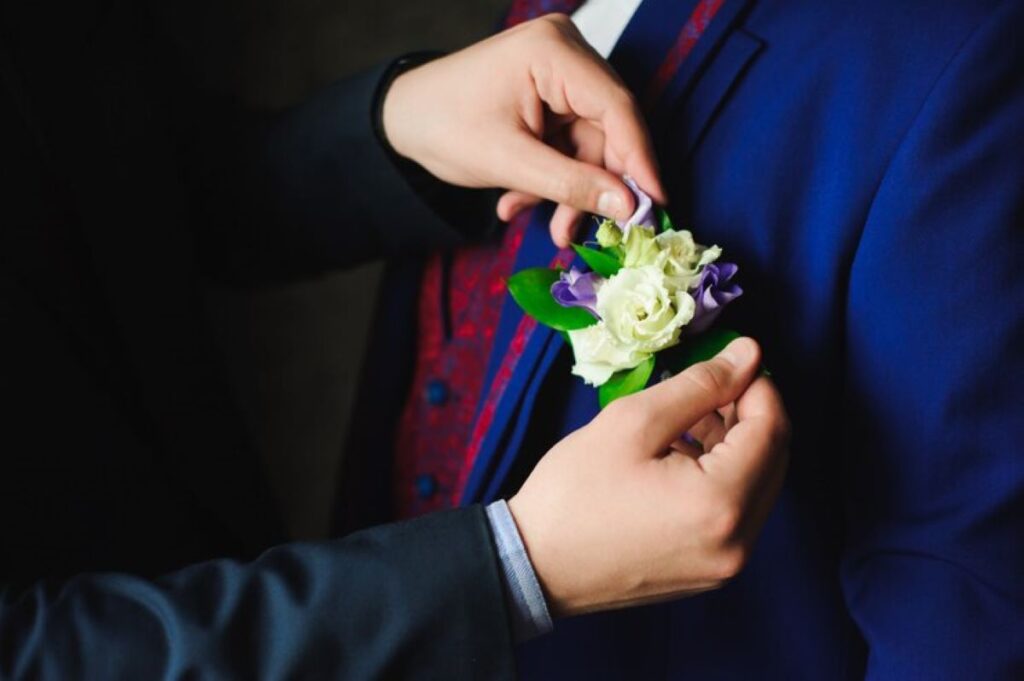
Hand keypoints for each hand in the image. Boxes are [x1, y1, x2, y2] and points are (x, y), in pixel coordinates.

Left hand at [381, 14, 664, 247]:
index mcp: (552, 52)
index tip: (655, 207)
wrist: (402, 120)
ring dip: (565, 188)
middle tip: (575, 231)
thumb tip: (629, 206)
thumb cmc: (443, 127)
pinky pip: (571, 144)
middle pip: (607, 129)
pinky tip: (519, 198)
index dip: (639, 161)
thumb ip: (571, 184)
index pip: (616, 107)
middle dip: (590, 185)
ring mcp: (560, 73)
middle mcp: (565, 53)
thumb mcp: (509, 163)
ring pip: (590, 144)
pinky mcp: (553, 95)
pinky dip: (553, 177)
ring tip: (527, 214)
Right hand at [508, 337, 789, 616]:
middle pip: (773, 460)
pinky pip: (735, 514)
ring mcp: (726, 565)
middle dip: (750, 414)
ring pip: (757, 486)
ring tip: (689, 417)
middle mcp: (738, 542)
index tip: (731, 359)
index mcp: (721, 503)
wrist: (534, 565)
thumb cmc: (575, 490)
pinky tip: (682, 456)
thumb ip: (699, 384)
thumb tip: (749, 354)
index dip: (758, 385)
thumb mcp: (633, 421)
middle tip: (711, 384)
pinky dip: (722, 478)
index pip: (771, 430)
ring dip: (736, 445)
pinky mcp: (708, 572)